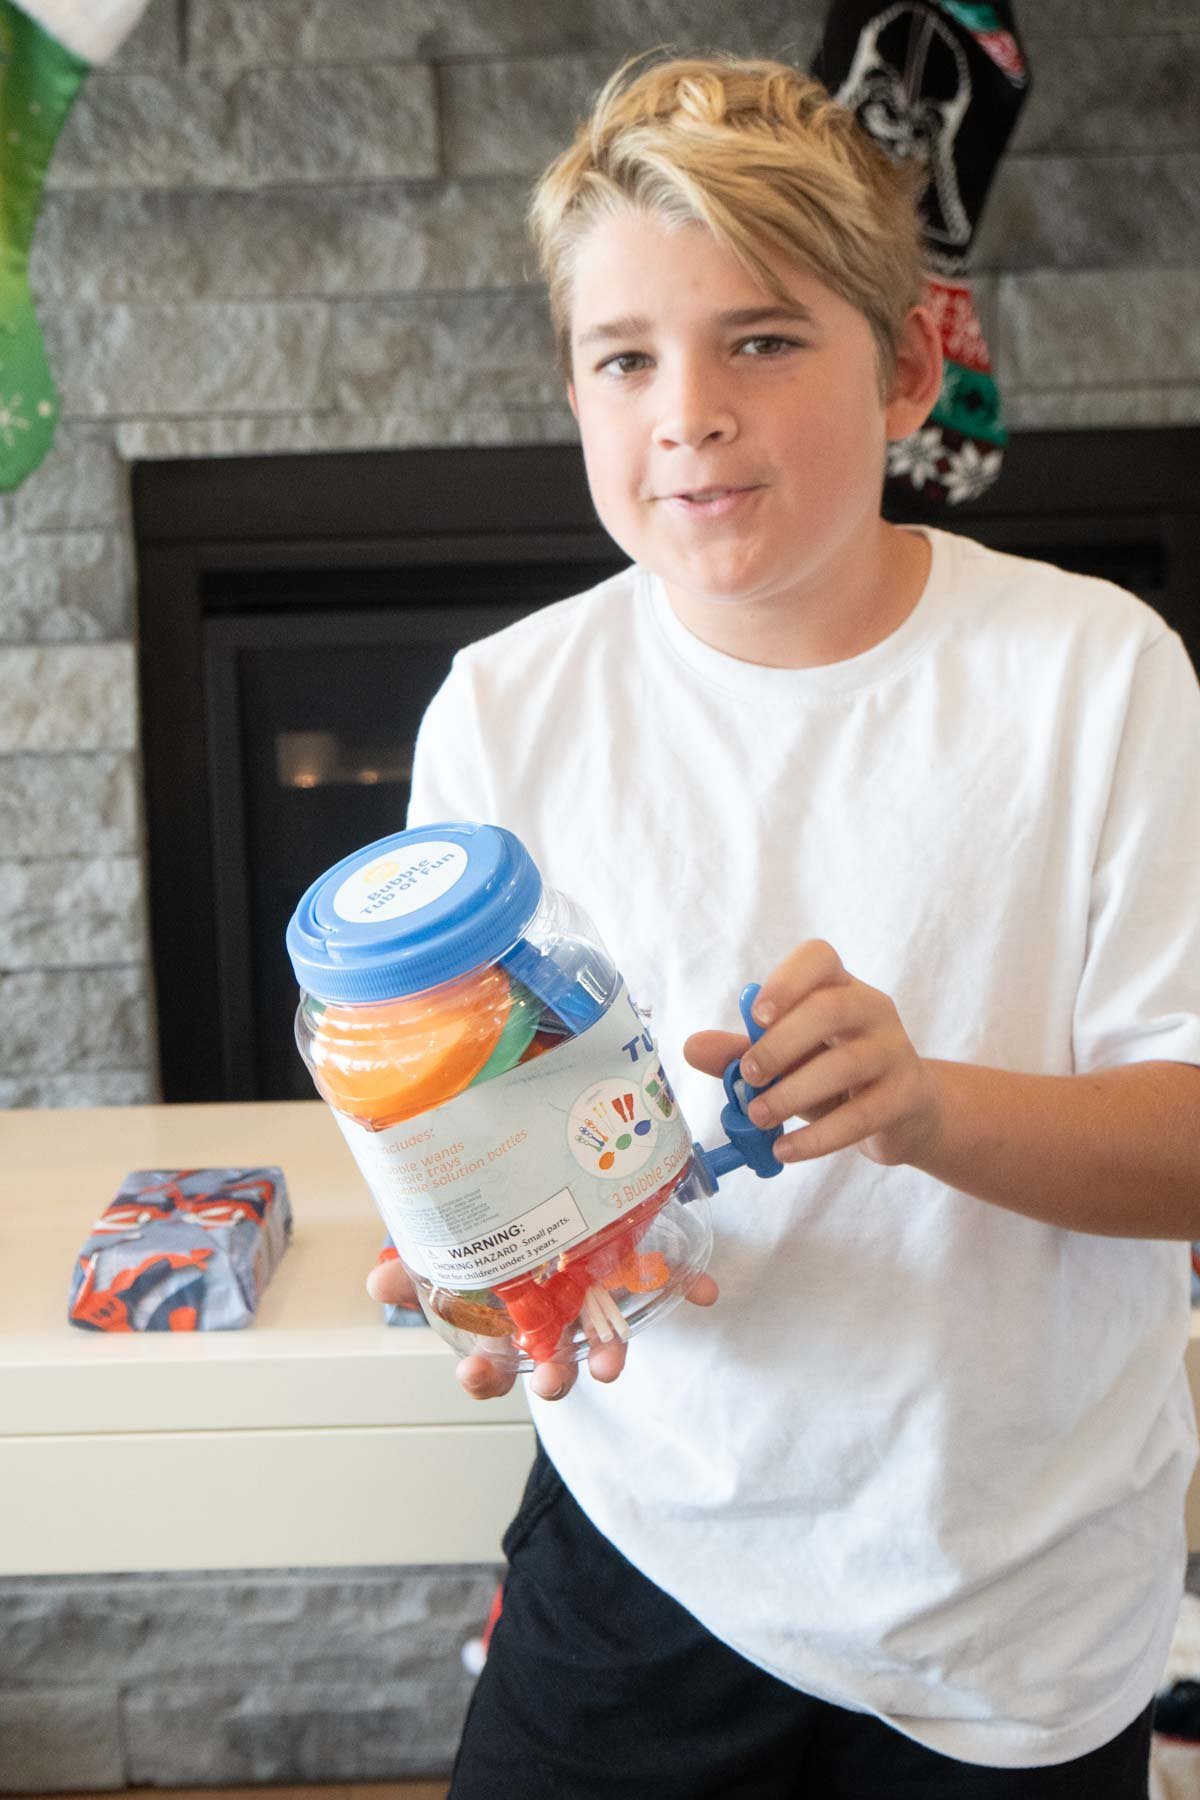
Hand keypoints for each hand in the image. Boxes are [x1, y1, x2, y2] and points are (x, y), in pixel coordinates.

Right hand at [366, 1253, 718, 1402]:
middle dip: (554, 1376)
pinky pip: (667, 1285)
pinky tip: (701, 1291)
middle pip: (551, 1360)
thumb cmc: (491, 1220)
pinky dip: (688, 1289)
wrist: (553, 1169)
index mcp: (502, 1315)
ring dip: (613, 1352)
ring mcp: (596, 1297)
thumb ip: (414, 1261)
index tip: (474, 1375)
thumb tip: (377, 1282)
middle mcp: (551, 1315)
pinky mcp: (638, 1269)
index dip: (482, 1377)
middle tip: (557, 1382)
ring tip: (613, 1363)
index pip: (489, 1363)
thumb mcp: (447, 1238)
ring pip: (607, 1337)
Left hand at [684, 939, 941, 1167]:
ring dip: (792, 1093)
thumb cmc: (834, 1075)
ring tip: (759, 1117)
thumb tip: (693, 1048)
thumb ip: (741, 1051)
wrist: (903, 1113)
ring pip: (845, 1065)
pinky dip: (816, 1137)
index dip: (785, 981)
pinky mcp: (906, 1096)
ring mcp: (895, 1050)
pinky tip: (785, 1149)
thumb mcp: (787, 1060)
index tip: (756, 1016)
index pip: (818, 959)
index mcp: (839, 987)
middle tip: (748, 1076)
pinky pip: (860, 1115)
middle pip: (830, 1009)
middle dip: (780, 1044)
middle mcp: (872, 1009)